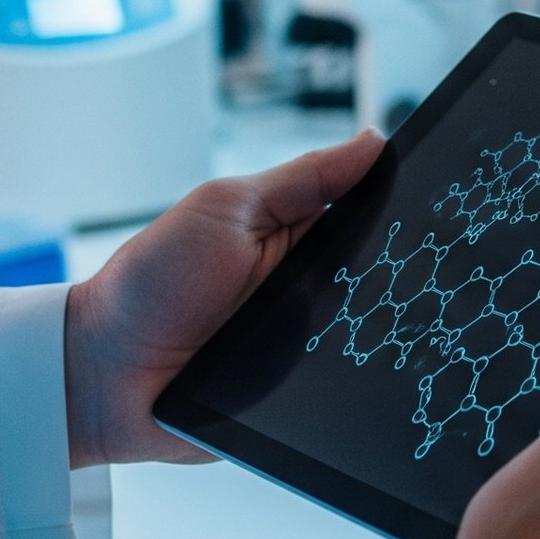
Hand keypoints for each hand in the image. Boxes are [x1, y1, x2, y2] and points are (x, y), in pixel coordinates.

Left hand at [63, 130, 384, 468]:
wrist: (101, 377)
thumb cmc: (150, 285)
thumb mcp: (224, 209)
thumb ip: (301, 178)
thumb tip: (374, 141)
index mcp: (298, 237)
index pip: (369, 215)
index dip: (403, 204)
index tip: (437, 191)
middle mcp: (311, 289)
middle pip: (381, 274)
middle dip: (396, 268)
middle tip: (404, 262)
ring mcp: (310, 344)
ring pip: (371, 332)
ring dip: (373, 325)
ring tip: (364, 317)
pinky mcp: (303, 396)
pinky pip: (346, 385)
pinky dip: (354, 376)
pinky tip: (353, 367)